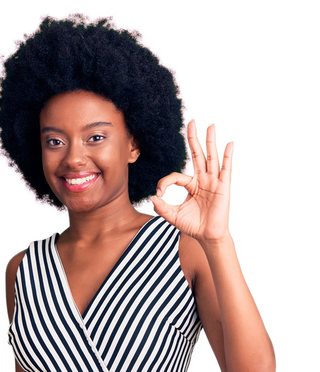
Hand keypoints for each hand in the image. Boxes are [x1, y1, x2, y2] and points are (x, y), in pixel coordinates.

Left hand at [152, 121, 233, 243]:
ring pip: (211, 158)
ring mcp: (213, 182)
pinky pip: (226, 169)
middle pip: (197, 155)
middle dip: (194, 139)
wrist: (207, 237)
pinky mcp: (223, 187)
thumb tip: (153, 197)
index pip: (176, 176)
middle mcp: (203, 180)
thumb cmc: (193, 226)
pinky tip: (229, 144)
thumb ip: (161, 207)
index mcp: (191, 185)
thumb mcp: (173, 216)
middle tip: (191, 122)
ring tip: (211, 126)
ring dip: (210, 142)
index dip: (165, 182)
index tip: (159, 192)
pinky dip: (227, 156)